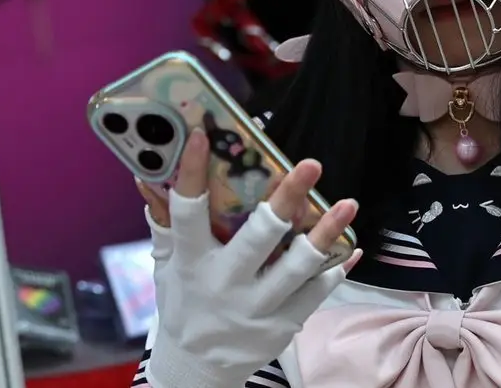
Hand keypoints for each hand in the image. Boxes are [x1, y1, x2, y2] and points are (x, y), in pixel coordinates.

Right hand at [136, 132, 361, 387]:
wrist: (197, 367)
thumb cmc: (183, 303)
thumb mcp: (166, 265)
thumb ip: (162, 220)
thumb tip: (146, 172)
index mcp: (192, 262)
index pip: (188, 212)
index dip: (195, 173)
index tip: (204, 136)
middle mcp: (225, 284)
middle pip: (259, 237)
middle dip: (287, 199)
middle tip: (310, 165)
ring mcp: (258, 307)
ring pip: (298, 266)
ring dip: (326, 233)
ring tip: (347, 204)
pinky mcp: (283, 324)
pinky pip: (317, 293)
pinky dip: (338, 268)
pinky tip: (353, 246)